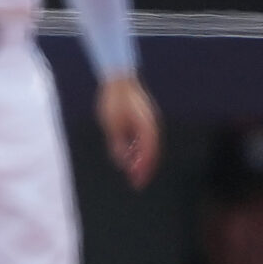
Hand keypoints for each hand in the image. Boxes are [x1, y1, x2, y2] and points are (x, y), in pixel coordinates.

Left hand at [99, 73, 161, 189]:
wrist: (118, 80)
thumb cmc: (113, 102)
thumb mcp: (111, 126)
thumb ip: (117, 144)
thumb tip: (122, 162)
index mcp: (147, 129)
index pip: (148, 155)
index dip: (143, 170)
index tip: (137, 183)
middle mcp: (152, 127)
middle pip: (151, 153)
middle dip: (144, 169)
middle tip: (137, 183)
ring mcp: (149, 122)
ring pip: (147, 146)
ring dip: (140, 159)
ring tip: (132, 172)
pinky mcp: (143, 119)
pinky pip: (143, 138)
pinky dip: (137, 148)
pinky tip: (129, 156)